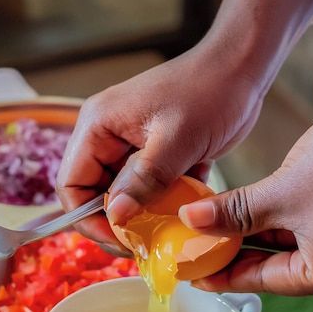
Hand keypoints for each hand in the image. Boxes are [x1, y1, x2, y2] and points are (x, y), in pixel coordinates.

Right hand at [56, 47, 264, 244]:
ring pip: (124, 193)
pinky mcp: (157, 151)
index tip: (120, 239)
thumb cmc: (208, 92)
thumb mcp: (177, 140)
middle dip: (116, 221)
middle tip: (143, 244)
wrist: (242, 67)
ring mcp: (132, 143)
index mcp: (98, 125)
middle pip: (94, 192)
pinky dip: (163, 202)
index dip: (88, 218)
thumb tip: (115, 216)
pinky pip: (149, 187)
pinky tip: (184, 214)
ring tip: (164, 233)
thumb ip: (145, 179)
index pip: (71, 184)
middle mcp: (108, 134)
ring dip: (142, 214)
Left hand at [180, 88, 312, 296]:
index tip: (192, 274)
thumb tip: (190, 221)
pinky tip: (245, 212)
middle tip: (194, 248)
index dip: (222, 275)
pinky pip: (309, 231)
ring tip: (212, 227)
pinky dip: (278, 223)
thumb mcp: (280, 192)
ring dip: (255, 235)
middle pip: (278, 266)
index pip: (264, 280)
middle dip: (237, 252)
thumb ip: (233, 212)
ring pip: (292, 247)